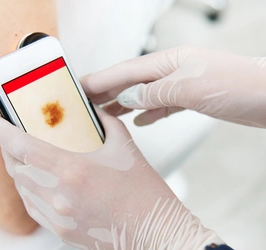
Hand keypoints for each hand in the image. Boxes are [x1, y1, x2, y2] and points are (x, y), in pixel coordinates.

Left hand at [0, 110, 221, 249]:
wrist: (156, 235)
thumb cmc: (146, 196)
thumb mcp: (127, 149)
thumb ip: (107, 124)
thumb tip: (95, 113)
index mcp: (73, 171)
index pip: (21, 146)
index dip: (0, 130)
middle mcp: (59, 196)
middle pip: (17, 167)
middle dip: (10, 149)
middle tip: (14, 137)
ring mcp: (58, 217)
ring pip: (23, 188)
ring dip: (20, 170)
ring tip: (29, 159)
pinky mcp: (62, 233)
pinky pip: (33, 208)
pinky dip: (30, 191)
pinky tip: (41, 184)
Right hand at [81, 46, 265, 127]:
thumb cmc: (235, 86)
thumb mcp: (188, 87)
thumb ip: (154, 92)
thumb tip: (128, 99)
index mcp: (168, 62)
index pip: (125, 71)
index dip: (101, 79)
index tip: (80, 88)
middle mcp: (171, 72)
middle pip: (131, 82)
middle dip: (108, 92)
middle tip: (87, 104)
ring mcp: (180, 86)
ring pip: (144, 96)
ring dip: (124, 105)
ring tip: (106, 115)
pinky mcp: (190, 100)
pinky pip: (162, 106)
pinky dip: (149, 114)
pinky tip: (140, 122)